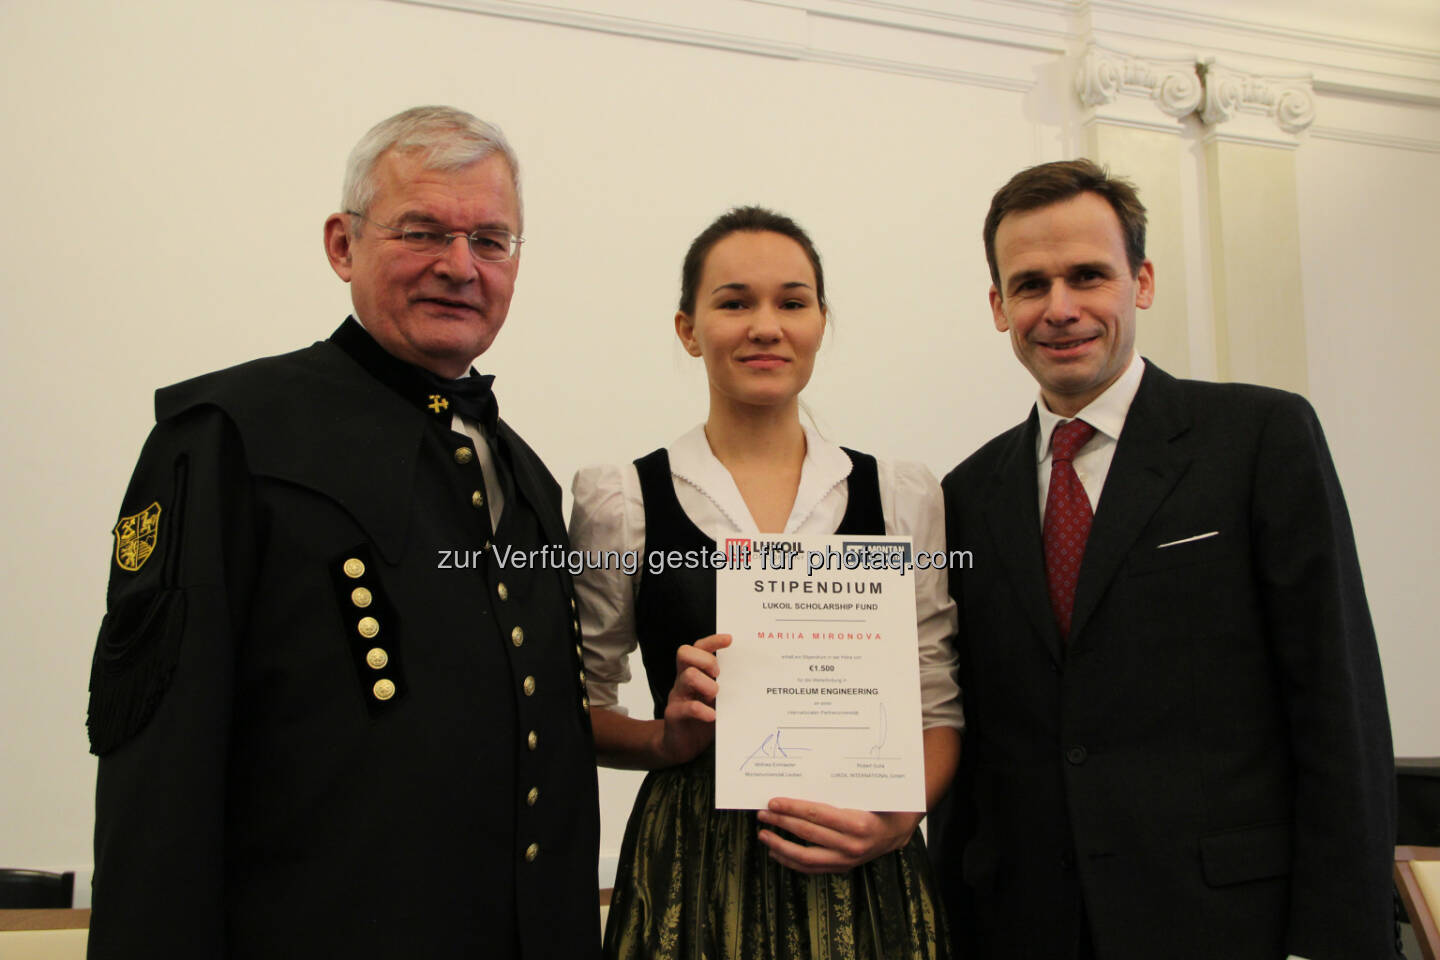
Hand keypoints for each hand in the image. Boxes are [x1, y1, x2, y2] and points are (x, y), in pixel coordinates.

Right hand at [656, 633, 730, 766]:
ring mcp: (677, 696)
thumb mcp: (718, 699)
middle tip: (719, 675)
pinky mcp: (674, 715)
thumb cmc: (704, 718)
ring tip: (716, 696)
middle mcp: (683, 680)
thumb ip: (728, 686)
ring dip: (706, 684)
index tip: (730, 639)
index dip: (712, 641)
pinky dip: (702, 710)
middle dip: (706, 660)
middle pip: (685, 653)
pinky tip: (713, 716)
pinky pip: (686, 707)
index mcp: (694, 672)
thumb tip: (757, 677)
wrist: (682, 746)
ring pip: (687, 676)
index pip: (698, 647)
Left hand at [755, 798, 922, 873]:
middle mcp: (851, 845)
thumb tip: (810, 772)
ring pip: (805, 856)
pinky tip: (777, 853)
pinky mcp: (842, 868)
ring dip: (780, 846)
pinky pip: (811, 868)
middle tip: (762, 813)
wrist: (898, 830)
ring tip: (763, 834)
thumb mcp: (869, 791)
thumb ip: (843, 785)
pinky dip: (791, 862)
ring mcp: (846, 860)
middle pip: (807, 833)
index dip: (792, 808)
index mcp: (858, 823)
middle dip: (781, 822)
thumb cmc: (882, 805)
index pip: (816, 814)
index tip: (773, 802)